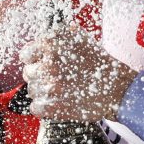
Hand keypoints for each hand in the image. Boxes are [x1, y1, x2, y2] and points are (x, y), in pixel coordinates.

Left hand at [20, 28, 135, 120]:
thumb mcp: (79, 37)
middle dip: (39, 75)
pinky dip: (44, 107)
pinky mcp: (53, 107)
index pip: (26, 54)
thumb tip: (38, 42)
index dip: (35, 59)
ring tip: (60, 89)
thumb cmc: (99, 62)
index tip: (43, 63)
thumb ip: (56, 36)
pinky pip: (35, 107)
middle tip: (55, 77)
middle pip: (28, 73)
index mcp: (51, 45)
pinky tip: (57, 101)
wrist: (117, 87)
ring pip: (32, 91)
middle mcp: (48, 65)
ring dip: (43, 91)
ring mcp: (50, 87)